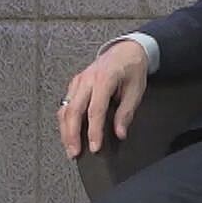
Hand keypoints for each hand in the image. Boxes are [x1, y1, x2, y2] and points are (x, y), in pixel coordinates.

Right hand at [60, 39, 149, 158]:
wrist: (126, 50)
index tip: (94, 147)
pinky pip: (65, 103)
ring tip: (69, 147)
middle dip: (72, 134)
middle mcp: (87, 79)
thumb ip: (126, 112)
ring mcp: (78, 81)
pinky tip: (67, 131)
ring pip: (65, 108)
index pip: (95, 110)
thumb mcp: (136, 90)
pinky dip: (65, 120)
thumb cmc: (131, 68)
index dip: (93, 131)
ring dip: (65, 130)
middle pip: (73, 110)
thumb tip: (120, 133)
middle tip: (74, 152)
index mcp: (104, 79)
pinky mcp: (75, 84)